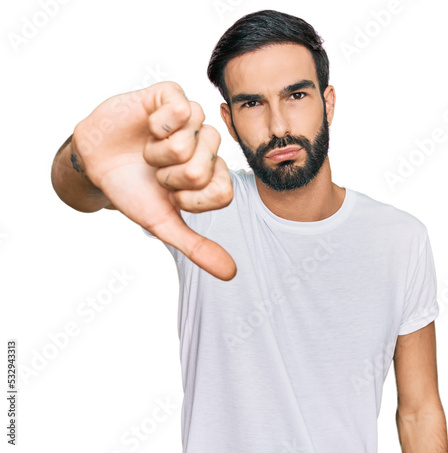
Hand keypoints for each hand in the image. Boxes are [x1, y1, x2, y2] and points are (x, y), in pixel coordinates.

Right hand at [72, 81, 235, 280]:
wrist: (95, 161)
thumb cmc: (131, 190)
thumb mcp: (162, 223)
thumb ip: (197, 247)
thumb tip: (231, 274)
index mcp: (211, 176)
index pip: (223, 193)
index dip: (189, 199)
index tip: (170, 194)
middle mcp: (207, 147)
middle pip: (203, 168)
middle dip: (168, 176)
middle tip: (155, 170)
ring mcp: (193, 120)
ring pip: (188, 141)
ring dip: (157, 152)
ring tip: (148, 149)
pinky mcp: (175, 95)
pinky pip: (181, 109)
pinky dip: (156, 124)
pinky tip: (148, 125)